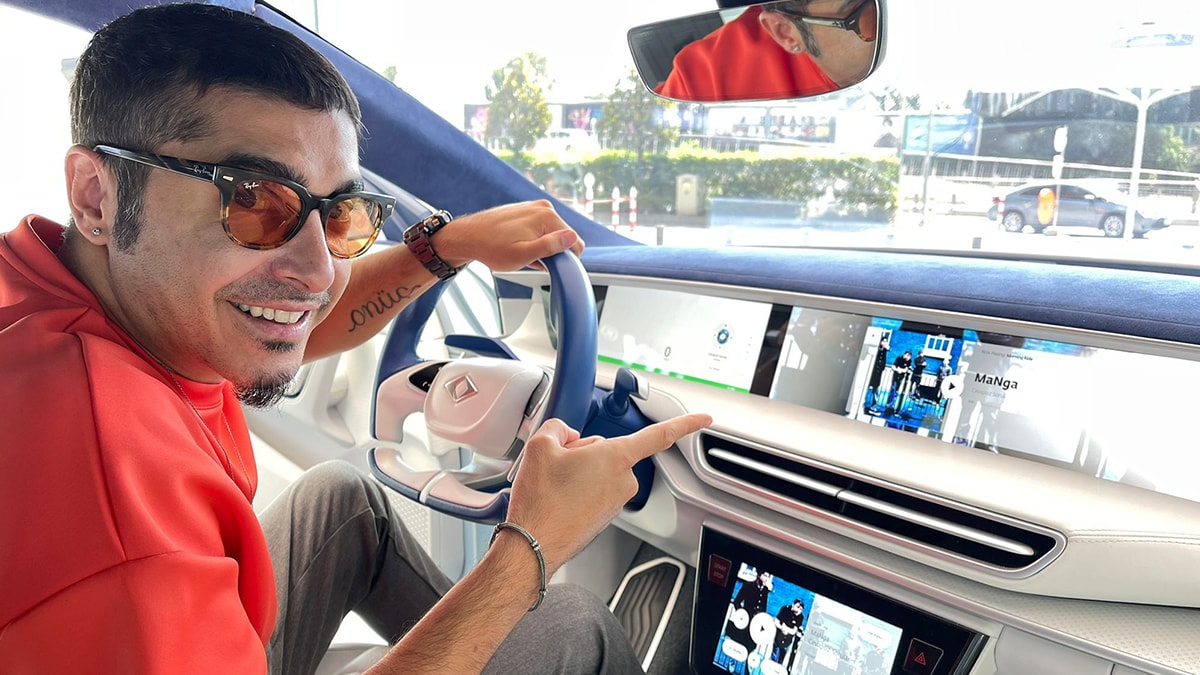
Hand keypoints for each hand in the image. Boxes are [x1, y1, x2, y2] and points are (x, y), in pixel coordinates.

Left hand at [433, 200, 583, 271]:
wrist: (468, 236)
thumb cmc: (491, 247)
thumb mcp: (523, 255)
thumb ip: (550, 247)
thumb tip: (572, 238)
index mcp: (546, 216)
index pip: (575, 241)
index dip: (567, 259)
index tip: (550, 266)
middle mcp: (543, 207)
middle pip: (563, 237)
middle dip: (552, 252)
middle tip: (531, 260)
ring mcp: (534, 207)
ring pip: (552, 234)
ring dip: (542, 247)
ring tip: (522, 252)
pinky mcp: (526, 211)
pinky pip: (541, 229)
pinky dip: (534, 240)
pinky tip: (519, 246)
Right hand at [504, 412, 711, 572]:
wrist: (532, 546)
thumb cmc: (541, 502)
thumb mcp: (541, 446)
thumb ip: (560, 428)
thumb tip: (568, 436)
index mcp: (615, 458)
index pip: (659, 435)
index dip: (685, 423)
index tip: (704, 418)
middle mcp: (622, 481)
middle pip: (610, 451)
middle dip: (586, 452)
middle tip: (559, 465)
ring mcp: (615, 502)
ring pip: (601, 471)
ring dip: (580, 473)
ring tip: (555, 487)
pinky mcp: (605, 517)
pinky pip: (594, 491)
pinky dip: (577, 491)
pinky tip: (559, 499)